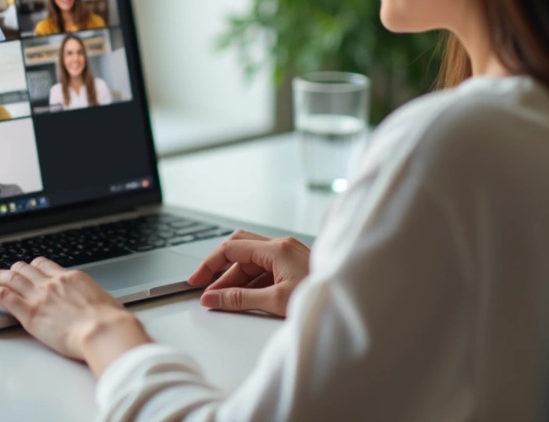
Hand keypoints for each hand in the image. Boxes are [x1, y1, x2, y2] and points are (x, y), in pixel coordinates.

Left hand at [0, 257, 152, 376]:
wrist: (103, 330)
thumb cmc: (110, 321)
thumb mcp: (105, 302)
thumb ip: (94, 301)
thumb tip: (100, 307)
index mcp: (72, 278)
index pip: (45, 265)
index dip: (33, 267)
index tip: (28, 271)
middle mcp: (53, 282)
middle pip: (25, 268)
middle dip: (13, 271)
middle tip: (6, 276)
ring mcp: (39, 295)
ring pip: (10, 278)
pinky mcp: (29, 312)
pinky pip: (2, 296)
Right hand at [187, 231, 310, 316]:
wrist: (352, 298)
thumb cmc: (322, 296)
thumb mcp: (275, 301)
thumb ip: (240, 299)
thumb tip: (213, 298)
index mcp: (277, 249)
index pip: (231, 249)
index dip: (209, 265)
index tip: (196, 280)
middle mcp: (282, 246)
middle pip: (239, 249)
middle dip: (219, 268)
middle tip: (204, 286)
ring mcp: (288, 254)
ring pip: (251, 260)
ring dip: (234, 278)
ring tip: (222, 299)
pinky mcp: (293, 265)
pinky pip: (264, 268)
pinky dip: (249, 281)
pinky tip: (243, 296)